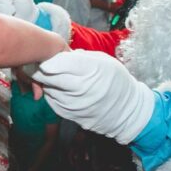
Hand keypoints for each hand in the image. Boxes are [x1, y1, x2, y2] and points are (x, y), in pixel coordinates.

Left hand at [32, 50, 154, 143]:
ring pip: (49, 89)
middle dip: (43, 69)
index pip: (60, 63)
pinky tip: (60, 89)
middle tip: (44, 64)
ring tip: (54, 76)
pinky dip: (53, 94)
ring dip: (48, 82)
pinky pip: (53, 102)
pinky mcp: (71, 116)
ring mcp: (75, 104)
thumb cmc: (116, 81)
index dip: (50, 58)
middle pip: (50, 77)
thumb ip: (81, 57)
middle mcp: (82, 89)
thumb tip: (61, 54)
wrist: (127, 110)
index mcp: (91, 70)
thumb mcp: (104, 61)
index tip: (47, 56)